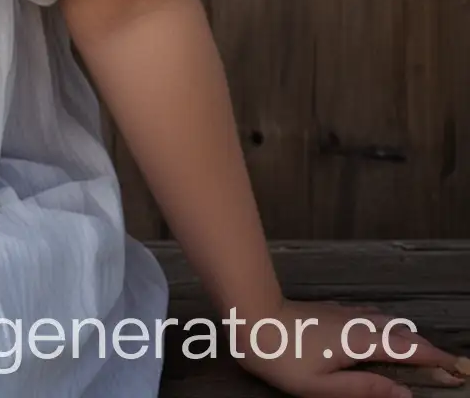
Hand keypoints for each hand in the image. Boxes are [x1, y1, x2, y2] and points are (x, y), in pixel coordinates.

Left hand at [228, 296, 468, 395]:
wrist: (250, 316)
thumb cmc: (282, 356)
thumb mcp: (324, 386)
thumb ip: (365, 389)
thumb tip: (404, 395)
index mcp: (360, 342)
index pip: (407, 349)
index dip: (433, 358)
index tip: (455, 368)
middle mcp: (356, 323)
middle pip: (400, 333)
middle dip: (423, 348)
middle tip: (442, 364)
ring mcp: (342, 313)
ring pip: (383, 322)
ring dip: (404, 335)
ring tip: (417, 350)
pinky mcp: (329, 310)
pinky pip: (367, 315)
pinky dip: (384, 325)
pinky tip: (379, 329)